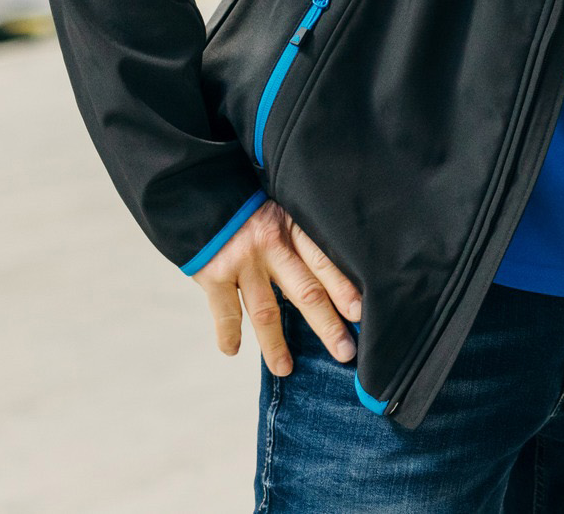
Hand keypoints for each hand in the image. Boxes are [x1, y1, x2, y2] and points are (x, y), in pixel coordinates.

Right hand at [194, 200, 362, 375]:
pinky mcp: (213, 274)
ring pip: (266, 311)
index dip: (344, 288)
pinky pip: (225, 312)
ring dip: (276, 344)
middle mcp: (271, 245)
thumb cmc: (249, 208)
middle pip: (305, 290)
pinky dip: (229, 335)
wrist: (202, 194)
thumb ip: (301, 239)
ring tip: (286, 369)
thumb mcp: (282, 211)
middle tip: (344, 352)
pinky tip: (233, 351)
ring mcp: (242, 261)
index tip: (361, 314)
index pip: (325, 261)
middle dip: (326, 324)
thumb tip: (329, 283)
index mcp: (293, 227)